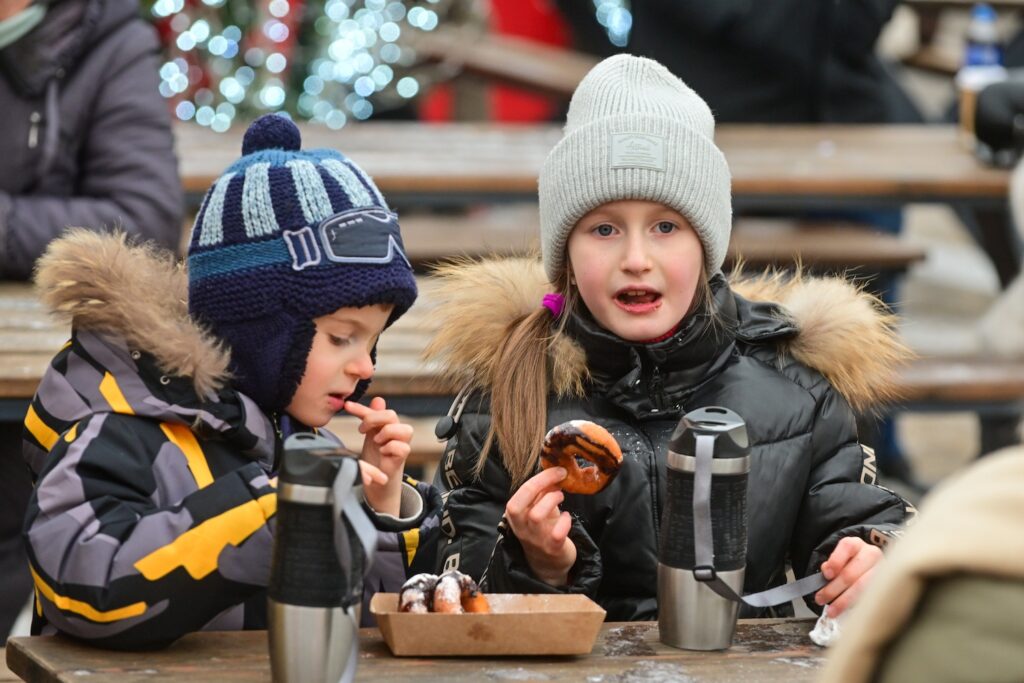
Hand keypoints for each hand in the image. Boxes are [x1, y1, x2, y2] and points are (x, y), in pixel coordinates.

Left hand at [343, 397, 412, 516]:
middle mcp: (396, 432)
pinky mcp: (403, 457)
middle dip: (374, 419)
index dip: (362, 408)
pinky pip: (402, 447)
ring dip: (386, 434)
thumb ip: (371, 417)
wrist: (377, 480)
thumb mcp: (369, 435)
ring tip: (377, 442)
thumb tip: (378, 399)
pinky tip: (383, 453)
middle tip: (362, 430)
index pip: (377, 410)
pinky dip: (390, 448)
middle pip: (392, 414)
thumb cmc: (375, 457)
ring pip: (404, 429)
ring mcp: (401, 444)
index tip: (347, 406)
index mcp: (387, 424)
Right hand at [504, 467, 576, 586]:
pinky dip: (565, 520)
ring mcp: (536, 540)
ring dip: (552, 500)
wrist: (548, 564)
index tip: (556, 470)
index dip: (539, 478)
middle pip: (518, 505)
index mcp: (516, 516)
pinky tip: (566, 516)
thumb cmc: (543, 531)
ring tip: (561, 496)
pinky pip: (557, 533)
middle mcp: (522, 528)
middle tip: (559, 476)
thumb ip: (542, 494)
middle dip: (540, 484)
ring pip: (536, 516)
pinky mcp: (552, 549)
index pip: (519, 494)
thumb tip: (554, 473)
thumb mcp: (538, 510)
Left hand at [814, 536, 882, 616]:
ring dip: (844, 601)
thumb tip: (827, 573)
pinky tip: (848, 613)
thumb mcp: (839, 558)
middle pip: (851, 572)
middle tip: (821, 599)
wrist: (870, 566)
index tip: (827, 575)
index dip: (836, 561)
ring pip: (862, 587)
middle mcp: (871, 554)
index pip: (847, 547)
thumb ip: (831, 564)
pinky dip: (857, 606)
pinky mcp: (888, 586)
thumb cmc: (851, 563)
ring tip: (832, 610)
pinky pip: (872, 598)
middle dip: (833, 589)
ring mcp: (882, 570)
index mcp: (856, 544)